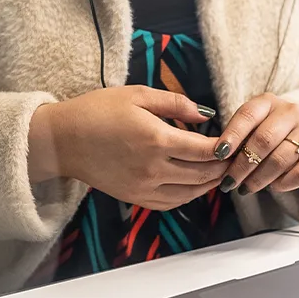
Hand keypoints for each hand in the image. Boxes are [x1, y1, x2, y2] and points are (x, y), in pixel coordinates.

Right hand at [30, 86, 228, 210]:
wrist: (63, 140)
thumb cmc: (97, 111)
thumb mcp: (138, 95)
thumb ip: (175, 103)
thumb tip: (206, 114)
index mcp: (157, 139)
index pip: (205, 150)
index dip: (225, 147)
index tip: (234, 141)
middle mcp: (154, 168)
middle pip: (202, 174)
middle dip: (223, 167)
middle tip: (235, 158)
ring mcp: (144, 186)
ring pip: (191, 193)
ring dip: (210, 184)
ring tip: (220, 172)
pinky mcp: (134, 197)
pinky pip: (171, 203)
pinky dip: (189, 196)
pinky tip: (195, 186)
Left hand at [215, 93, 298, 195]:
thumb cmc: (268, 135)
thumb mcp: (251, 129)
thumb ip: (237, 139)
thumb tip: (217, 158)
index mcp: (268, 101)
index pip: (248, 115)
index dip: (232, 135)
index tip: (219, 154)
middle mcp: (290, 111)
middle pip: (264, 140)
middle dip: (243, 165)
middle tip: (229, 182)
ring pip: (281, 158)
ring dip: (260, 178)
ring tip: (246, 189)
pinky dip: (284, 183)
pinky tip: (273, 187)